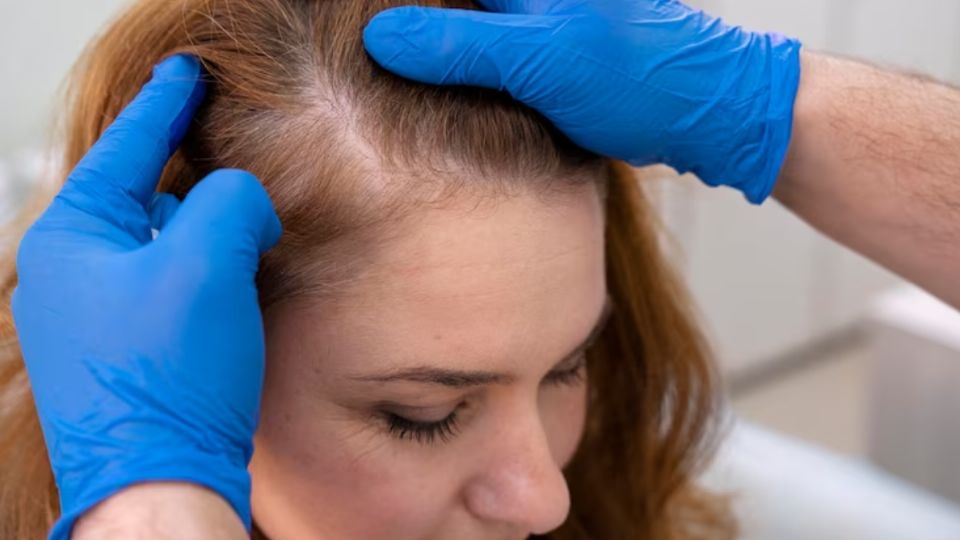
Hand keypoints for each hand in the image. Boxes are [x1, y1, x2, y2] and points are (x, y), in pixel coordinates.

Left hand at [11, 55, 281, 538]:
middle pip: (141, 197)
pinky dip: (201, 272)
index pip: (125, 149)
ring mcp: (94, 317)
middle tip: (225, 153)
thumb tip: (242, 199)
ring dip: (202, 232)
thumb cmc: (169, 377)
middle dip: (189, 178)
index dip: (164, 105)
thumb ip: (230, 201)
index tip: (187, 72)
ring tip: (240, 227)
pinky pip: (166, 285)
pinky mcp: (126, 350)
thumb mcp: (206, 264)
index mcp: (71, 240)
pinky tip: (230, 280)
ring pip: (158, 244)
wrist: (161, 483)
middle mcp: (71, 275)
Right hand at [363, 0, 801, 202]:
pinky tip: (432, 87)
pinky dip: (458, 64)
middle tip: (358, 38)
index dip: (402, 4)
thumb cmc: (638, 77)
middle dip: (413, 19)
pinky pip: (486, 50)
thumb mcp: (540, 60)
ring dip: (431, 35)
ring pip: (467, 21)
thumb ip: (460, 44)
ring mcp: (538, 19)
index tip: (352, 17)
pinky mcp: (545, 54)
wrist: (707, 114)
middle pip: (452, 3)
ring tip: (379, 58)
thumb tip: (381, 35)